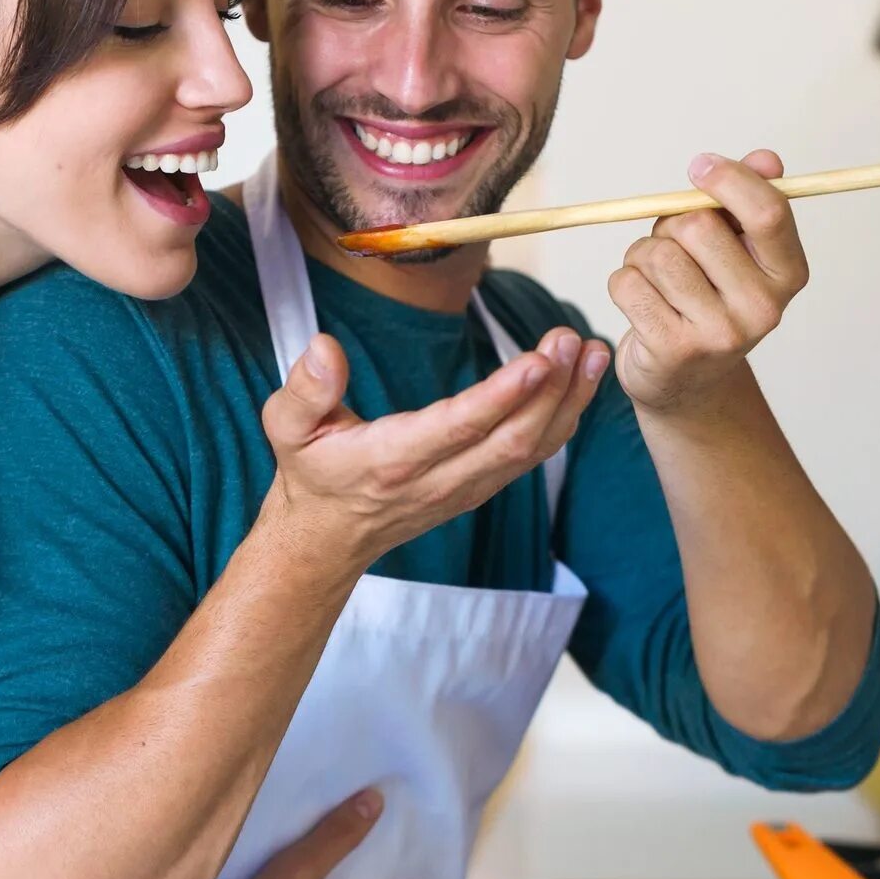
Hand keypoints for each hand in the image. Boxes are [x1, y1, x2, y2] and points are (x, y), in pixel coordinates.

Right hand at [260, 327, 610, 567]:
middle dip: (551, 390)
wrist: (326, 539)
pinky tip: (581, 382)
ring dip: (569, 403)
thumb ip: (304, 389)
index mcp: (391, 460)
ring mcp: (464, 489)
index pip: (458, 428)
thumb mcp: (286, 428)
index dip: (503, 396)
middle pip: (510, 439)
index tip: (540, 359)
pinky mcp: (479, 487)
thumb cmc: (310, 472)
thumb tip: (324, 348)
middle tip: (574, 339)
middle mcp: (436, 480)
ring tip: (593, 353)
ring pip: (530, 450)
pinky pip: (530, 457)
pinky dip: (563, 419)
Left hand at [609, 150, 809, 415]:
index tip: (700, 166)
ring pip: (656, 254)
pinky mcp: (673, 349)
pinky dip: (624, 282)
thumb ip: (749, 203)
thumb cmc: (710, 299)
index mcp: (788, 274)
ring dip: (643, 255)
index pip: (767, 212)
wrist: (688, 383)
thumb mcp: (738, 252)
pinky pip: (627, 283)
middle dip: (671, 225)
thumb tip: (766, 159)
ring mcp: (719, 333)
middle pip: (697, 226)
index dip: (729, 179)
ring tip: (657, 279)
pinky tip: (641, 302)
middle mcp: (762, 308)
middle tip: (673, 247)